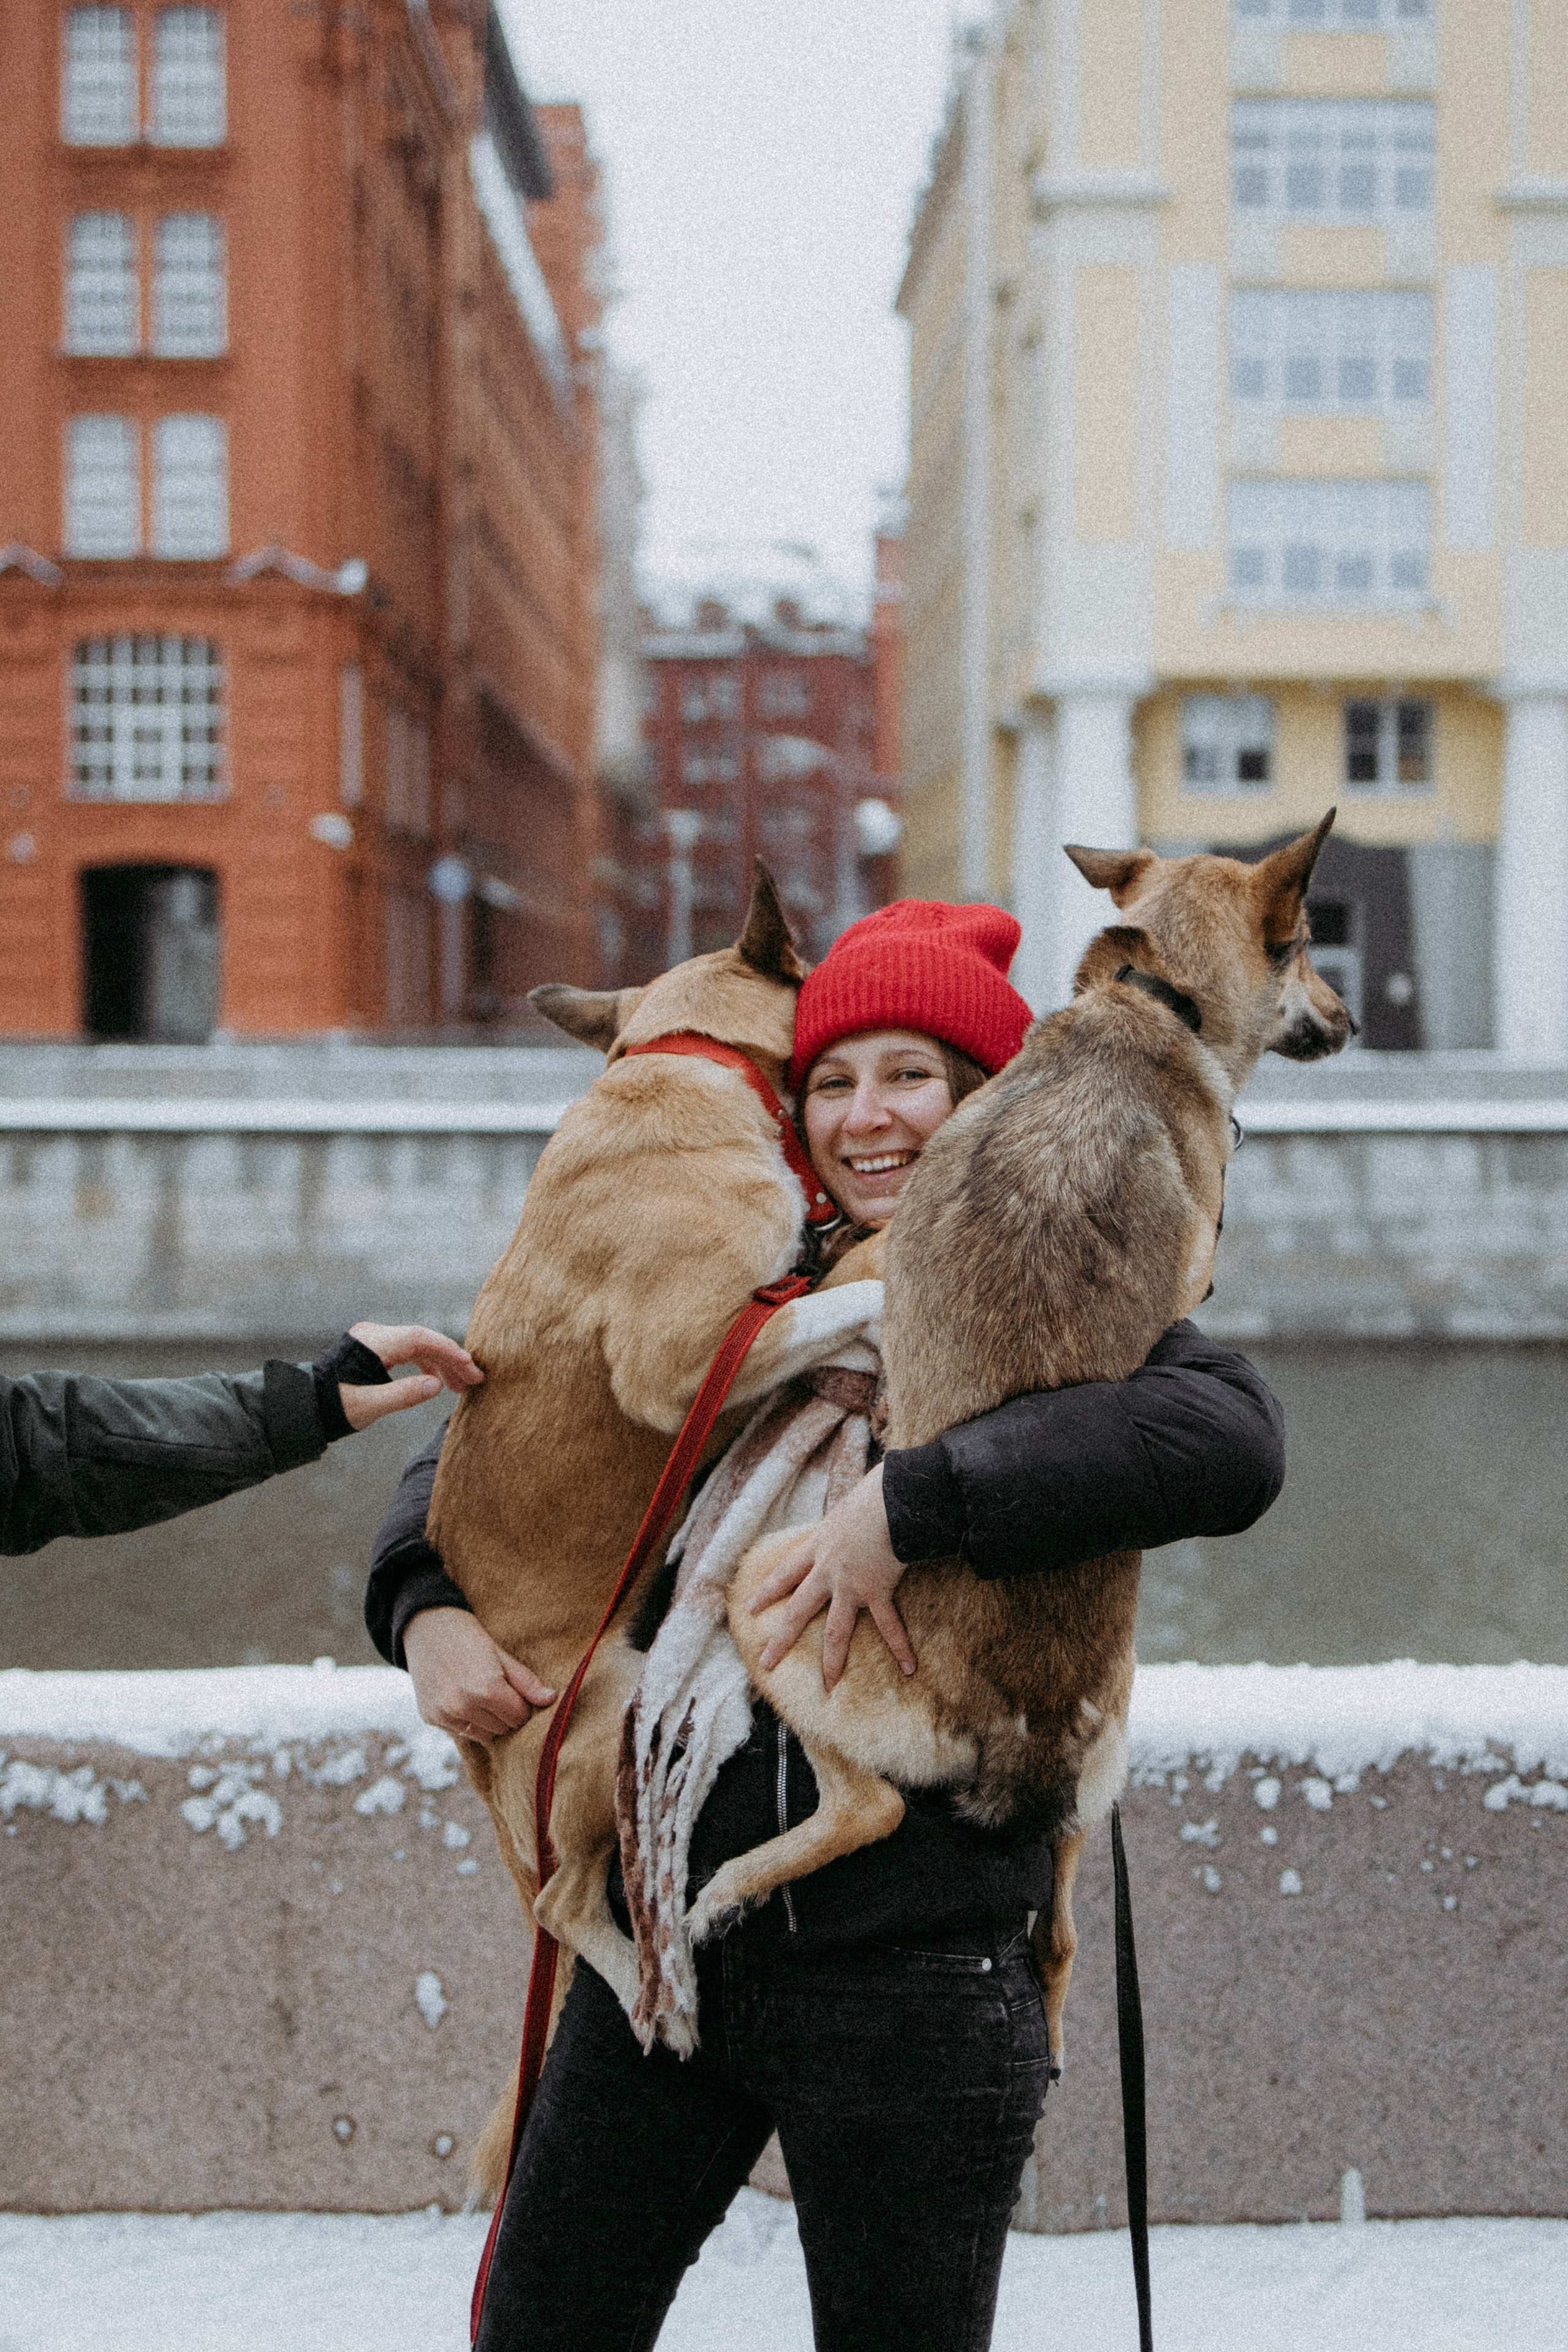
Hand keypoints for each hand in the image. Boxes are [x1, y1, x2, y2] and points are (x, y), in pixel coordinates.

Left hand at [338, 1321, 483, 1430]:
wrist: (307, 1405)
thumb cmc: (335, 1407)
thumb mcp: (370, 1406)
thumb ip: (404, 1395)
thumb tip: (437, 1386)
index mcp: (373, 1342)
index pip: (419, 1338)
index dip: (448, 1350)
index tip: (469, 1366)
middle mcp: (374, 1334)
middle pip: (421, 1340)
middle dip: (449, 1359)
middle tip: (473, 1380)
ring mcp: (374, 1339)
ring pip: (416, 1345)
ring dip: (439, 1363)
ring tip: (458, 1387)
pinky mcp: (374, 1348)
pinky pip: (406, 1351)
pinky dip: (424, 1364)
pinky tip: (436, 1381)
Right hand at [402, 1607, 555, 1741]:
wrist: (426, 1627)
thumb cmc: (469, 1637)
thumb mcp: (501, 1654)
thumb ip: (526, 1681)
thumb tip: (552, 1700)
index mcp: (486, 1688)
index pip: (519, 1717)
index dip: (522, 1707)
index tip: (516, 1693)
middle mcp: (463, 1705)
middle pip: (502, 1729)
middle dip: (506, 1715)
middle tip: (499, 1693)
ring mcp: (445, 1714)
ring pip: (483, 1736)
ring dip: (488, 1723)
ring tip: (482, 1697)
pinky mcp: (431, 1718)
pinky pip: (461, 1732)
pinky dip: (467, 1722)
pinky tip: (463, 1699)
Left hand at [750, 1463, 915, 1690]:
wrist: (891, 1498)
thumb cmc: (875, 1492)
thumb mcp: (849, 1506)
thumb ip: (847, 1518)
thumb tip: (858, 1512)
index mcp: (819, 1545)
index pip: (785, 1572)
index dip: (768, 1591)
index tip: (750, 1608)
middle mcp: (828, 1570)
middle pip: (798, 1609)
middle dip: (781, 1639)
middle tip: (766, 1662)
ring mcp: (851, 1584)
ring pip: (836, 1630)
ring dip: (832, 1660)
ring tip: (828, 1685)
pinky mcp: (877, 1591)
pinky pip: (889, 1626)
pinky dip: (901, 1647)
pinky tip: (908, 1668)